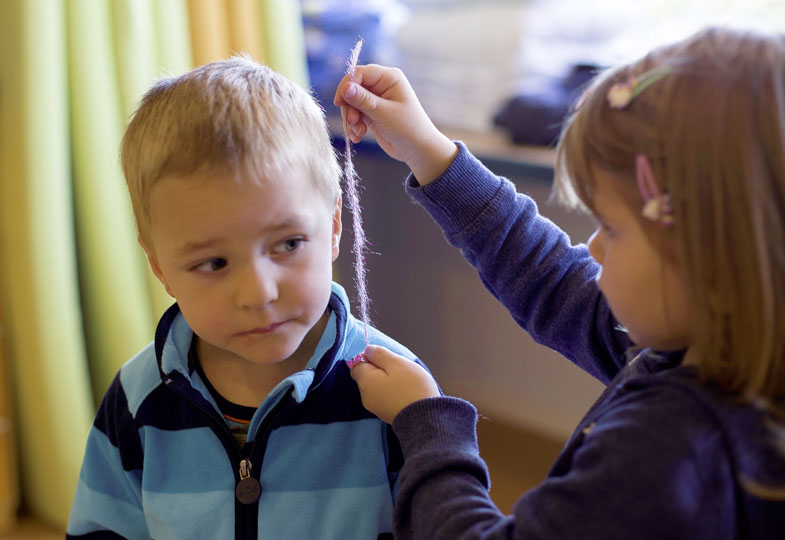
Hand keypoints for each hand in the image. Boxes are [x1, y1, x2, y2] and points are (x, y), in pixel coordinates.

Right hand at [334, 64, 457, 184]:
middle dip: (349, 107)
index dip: (347, 85)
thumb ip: (363, 100)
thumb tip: (345, 88)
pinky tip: (358, 137)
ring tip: (358, 133)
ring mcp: (375, 99)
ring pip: (351, 103)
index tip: (339, 103)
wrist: (416, 149)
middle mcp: (381, 85)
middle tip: (352, 123)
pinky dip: (353, 126)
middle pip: (352, 88)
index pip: (360, 73)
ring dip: (351, 119)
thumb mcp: (384, 113)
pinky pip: (354, 114)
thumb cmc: (407, 128)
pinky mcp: (371, 113)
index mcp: (389, 77)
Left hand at [350, 345, 440, 423]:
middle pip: (367, 376)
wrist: (426, 418)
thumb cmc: (411, 388)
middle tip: (399, 369)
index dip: (369, 358)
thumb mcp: (397, 363)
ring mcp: (376, 408)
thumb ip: (380, 354)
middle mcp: (366, 396)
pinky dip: (393, 392)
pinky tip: (406, 392)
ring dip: (388, 381)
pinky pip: (385, 398)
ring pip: (378, 387)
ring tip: (406, 382)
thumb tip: (367, 350)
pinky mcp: (386, 415)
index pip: (357, 365)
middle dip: (381, 370)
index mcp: (365, 381)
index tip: (385, 358)